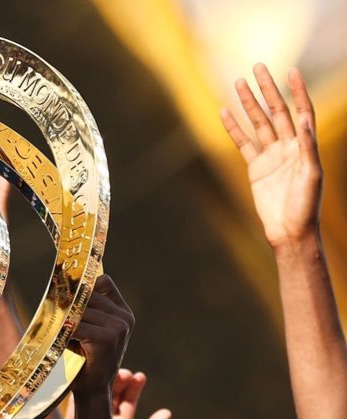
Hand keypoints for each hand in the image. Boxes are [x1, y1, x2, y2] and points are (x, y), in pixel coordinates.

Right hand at [53, 369, 169, 418]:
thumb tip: (167, 412)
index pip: (127, 406)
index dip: (133, 390)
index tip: (139, 376)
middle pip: (111, 399)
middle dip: (118, 384)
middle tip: (124, 371)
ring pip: (94, 401)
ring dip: (101, 386)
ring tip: (110, 372)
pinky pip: (74, 410)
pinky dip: (78, 395)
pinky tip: (84, 381)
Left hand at [70, 275, 133, 396]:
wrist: (92, 391)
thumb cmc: (85, 360)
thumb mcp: (89, 331)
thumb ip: (85, 310)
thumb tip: (63, 286)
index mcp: (123, 313)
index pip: (104, 282)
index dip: (85, 286)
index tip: (68, 296)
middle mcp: (124, 318)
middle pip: (89, 294)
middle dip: (70, 305)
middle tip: (56, 317)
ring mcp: (118, 327)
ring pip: (81, 310)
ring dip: (66, 321)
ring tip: (61, 335)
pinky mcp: (107, 338)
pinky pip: (78, 325)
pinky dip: (66, 333)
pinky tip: (63, 343)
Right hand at [221, 64, 321, 247]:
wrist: (289, 232)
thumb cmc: (306, 206)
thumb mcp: (312, 176)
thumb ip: (308, 148)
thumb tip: (306, 121)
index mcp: (305, 145)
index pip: (301, 110)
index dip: (297, 90)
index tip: (290, 70)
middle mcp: (288, 146)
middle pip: (276, 111)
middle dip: (267, 89)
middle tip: (257, 67)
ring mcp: (271, 156)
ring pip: (258, 124)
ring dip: (249, 104)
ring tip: (238, 83)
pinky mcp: (255, 169)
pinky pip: (243, 144)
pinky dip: (234, 129)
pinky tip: (225, 112)